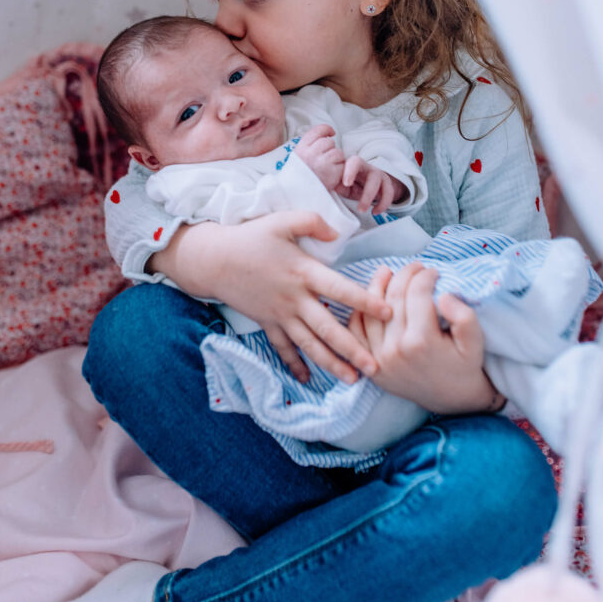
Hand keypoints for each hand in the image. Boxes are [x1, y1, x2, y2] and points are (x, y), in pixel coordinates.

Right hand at [151, 212, 391, 384]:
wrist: (214, 260)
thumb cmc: (250, 238)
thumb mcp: (282, 221)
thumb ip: (312, 222)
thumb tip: (337, 233)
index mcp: (303, 272)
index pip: (340, 289)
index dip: (364, 301)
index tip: (388, 312)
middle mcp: (294, 298)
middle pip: (327, 328)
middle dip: (352, 349)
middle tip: (375, 367)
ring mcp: (280, 314)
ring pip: (309, 344)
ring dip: (331, 363)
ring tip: (351, 379)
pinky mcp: (267, 323)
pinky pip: (282, 348)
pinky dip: (294, 365)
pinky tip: (307, 380)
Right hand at [295, 124, 345, 190]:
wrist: (298, 195)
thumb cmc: (299, 176)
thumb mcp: (298, 157)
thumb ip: (309, 145)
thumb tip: (326, 134)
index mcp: (302, 148)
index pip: (318, 130)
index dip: (327, 130)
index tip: (331, 133)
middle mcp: (312, 153)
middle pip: (329, 142)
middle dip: (330, 149)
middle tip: (324, 160)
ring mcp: (323, 163)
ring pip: (338, 152)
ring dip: (336, 159)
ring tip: (328, 168)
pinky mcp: (333, 173)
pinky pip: (343, 165)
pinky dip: (340, 170)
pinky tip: (331, 175)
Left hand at [336, 156, 405, 214]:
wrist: (361, 182)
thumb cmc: (346, 182)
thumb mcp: (340, 183)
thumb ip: (335, 184)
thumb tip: (327, 186)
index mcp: (355, 165)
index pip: (355, 162)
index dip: (351, 171)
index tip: (346, 183)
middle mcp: (369, 168)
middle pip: (373, 176)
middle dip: (368, 194)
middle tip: (360, 209)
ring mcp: (379, 176)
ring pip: (383, 185)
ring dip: (376, 200)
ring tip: (365, 211)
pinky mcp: (386, 185)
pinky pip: (389, 193)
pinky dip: (383, 204)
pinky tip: (375, 212)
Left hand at [349, 263, 500, 413]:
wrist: (453, 401)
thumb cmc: (466, 366)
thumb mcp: (476, 342)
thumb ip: (464, 316)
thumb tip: (442, 295)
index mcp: (421, 342)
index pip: (417, 294)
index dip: (425, 276)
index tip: (433, 271)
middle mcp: (395, 350)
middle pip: (393, 298)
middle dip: (405, 275)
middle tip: (415, 267)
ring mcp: (378, 359)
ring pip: (370, 311)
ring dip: (378, 286)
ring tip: (388, 271)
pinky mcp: (370, 365)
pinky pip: (356, 331)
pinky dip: (360, 310)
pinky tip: (371, 296)